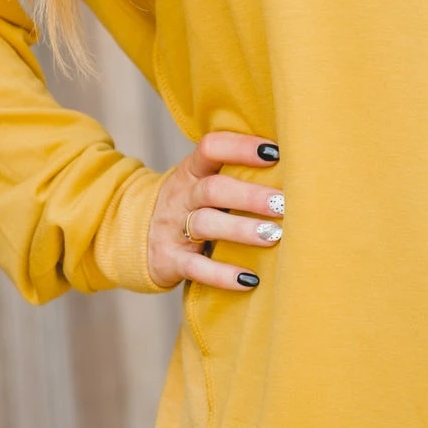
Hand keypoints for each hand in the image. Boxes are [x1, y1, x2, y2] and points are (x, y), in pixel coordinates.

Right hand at [147, 131, 283, 292]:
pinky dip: (222, 274)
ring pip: (206, 224)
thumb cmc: (188, 206)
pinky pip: (196, 267)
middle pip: (213, 189)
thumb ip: (233, 172)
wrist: (133, 236)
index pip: (211, 148)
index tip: (275, 152)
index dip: (241, 147)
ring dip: (242, 230)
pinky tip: (250, 280)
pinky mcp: (170, 260)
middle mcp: (181, 196)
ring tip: (273, 236)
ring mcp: (173, 228)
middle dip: (250, 196)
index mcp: (191, 171)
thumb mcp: (200, 182)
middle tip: (283, 204)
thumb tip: (294, 165)